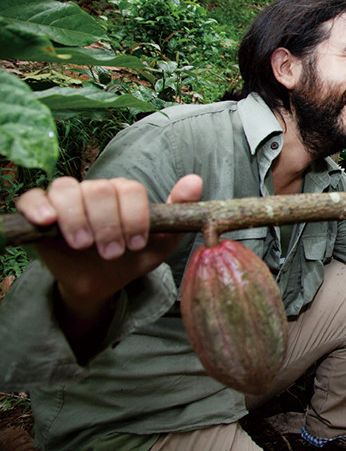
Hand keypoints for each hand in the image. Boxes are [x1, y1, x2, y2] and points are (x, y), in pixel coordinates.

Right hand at [15, 175, 201, 317]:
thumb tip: (196, 180)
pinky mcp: (39, 211)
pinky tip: (47, 221)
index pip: (130, 190)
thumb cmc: (131, 258)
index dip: (134, 217)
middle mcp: (95, 190)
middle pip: (99, 190)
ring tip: (84, 245)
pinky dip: (38, 206)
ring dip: (77, 218)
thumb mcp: (161, 242)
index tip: (135, 244)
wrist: (101, 283)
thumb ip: (178, 212)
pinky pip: (32, 198)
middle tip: (111, 252)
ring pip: (67, 189)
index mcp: (125, 193)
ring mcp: (66, 198)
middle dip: (108, 224)